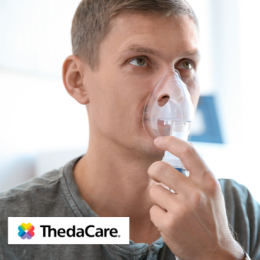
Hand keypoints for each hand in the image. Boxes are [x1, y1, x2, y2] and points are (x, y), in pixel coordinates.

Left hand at [148, 136, 243, 259]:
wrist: (215, 251)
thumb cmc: (210, 216)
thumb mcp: (210, 191)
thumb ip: (195, 174)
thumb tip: (172, 153)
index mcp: (207, 181)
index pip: (187, 151)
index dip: (170, 141)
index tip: (158, 140)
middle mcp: (195, 193)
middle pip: (159, 168)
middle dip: (153, 171)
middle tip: (156, 176)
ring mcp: (182, 210)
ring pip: (154, 190)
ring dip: (158, 198)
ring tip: (171, 207)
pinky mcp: (169, 225)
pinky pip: (152, 210)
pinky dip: (158, 215)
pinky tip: (170, 221)